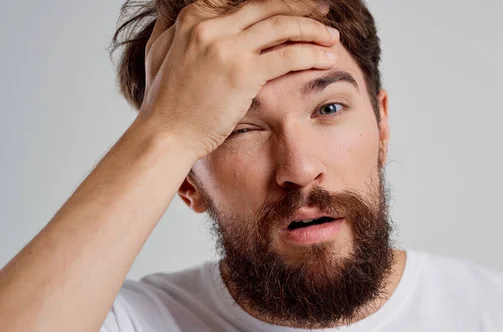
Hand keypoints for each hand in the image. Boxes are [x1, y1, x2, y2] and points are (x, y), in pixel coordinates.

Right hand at [136, 0, 338, 158]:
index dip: (276, 2)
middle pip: (268, 6)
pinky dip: (312, 54)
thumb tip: (174, 18)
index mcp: (194, 18)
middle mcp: (210, 26)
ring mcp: (227, 47)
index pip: (245, 0)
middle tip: (321, 13)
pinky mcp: (243, 72)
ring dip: (312, 29)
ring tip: (331, 37)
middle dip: (300, 8)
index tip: (294, 8)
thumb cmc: (164, 103)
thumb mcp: (159, 53)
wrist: (165, 135)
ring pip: (283, 26)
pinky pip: (288, 55)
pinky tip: (327, 59)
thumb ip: (172, 32)